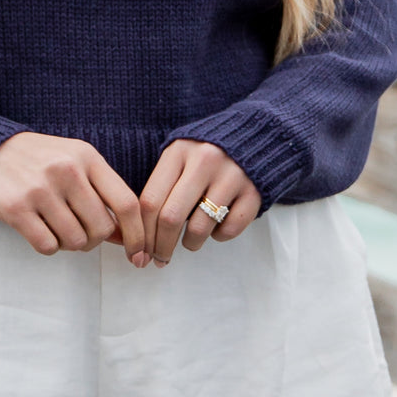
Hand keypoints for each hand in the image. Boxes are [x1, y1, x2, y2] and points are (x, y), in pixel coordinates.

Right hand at [0, 131, 149, 265]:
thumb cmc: (39, 161)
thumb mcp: (75, 162)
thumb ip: (102, 193)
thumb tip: (126, 236)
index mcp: (87, 156)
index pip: (126, 203)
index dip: (137, 234)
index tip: (138, 253)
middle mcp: (66, 170)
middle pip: (102, 228)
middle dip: (95, 240)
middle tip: (80, 233)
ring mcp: (40, 188)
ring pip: (76, 241)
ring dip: (69, 243)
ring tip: (56, 227)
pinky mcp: (16, 207)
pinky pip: (48, 246)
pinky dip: (48, 245)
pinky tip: (39, 228)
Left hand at [139, 140, 260, 265]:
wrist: (256, 136)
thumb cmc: (206, 155)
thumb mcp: (180, 156)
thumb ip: (162, 186)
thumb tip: (141, 236)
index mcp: (179, 152)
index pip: (151, 200)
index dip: (142, 233)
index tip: (139, 252)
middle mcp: (204, 161)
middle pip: (171, 217)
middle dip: (161, 247)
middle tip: (160, 260)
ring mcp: (231, 176)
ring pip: (199, 228)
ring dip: (190, 243)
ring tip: (191, 240)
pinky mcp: (254, 192)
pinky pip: (229, 230)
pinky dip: (219, 236)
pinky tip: (217, 226)